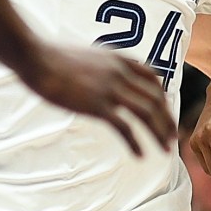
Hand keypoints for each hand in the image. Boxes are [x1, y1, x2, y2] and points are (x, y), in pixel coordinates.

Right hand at [17, 45, 175, 156]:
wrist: (37, 58)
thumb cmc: (52, 57)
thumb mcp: (85, 56)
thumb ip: (99, 66)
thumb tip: (98, 76)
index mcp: (118, 59)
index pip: (152, 78)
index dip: (162, 97)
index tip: (164, 112)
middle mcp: (120, 72)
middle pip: (155, 98)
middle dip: (167, 120)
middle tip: (172, 137)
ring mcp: (110, 89)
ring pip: (146, 113)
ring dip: (159, 133)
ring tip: (165, 150)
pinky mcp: (97, 105)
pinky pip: (124, 127)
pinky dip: (135, 142)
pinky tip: (140, 155)